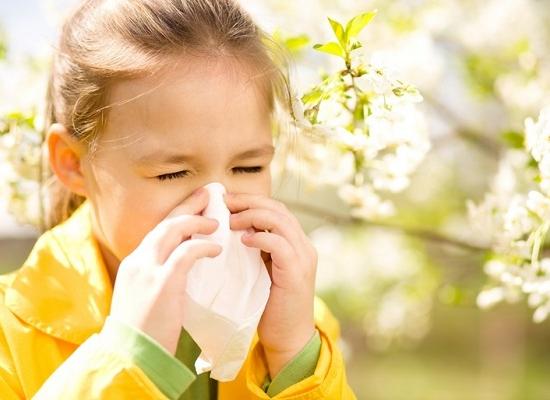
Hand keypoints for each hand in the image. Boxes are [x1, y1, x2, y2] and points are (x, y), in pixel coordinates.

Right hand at [109, 188, 222, 354]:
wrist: (130, 357)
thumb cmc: (142, 333)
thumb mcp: (144, 298)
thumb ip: (158, 279)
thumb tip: (180, 269)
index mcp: (134, 264)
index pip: (157, 230)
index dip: (178, 214)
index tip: (195, 203)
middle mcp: (138, 261)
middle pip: (165, 222)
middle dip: (188, 206)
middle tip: (209, 195)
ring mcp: (147, 270)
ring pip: (173, 230)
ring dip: (197, 221)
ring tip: (216, 222)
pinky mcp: (161, 283)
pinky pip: (186, 253)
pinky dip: (203, 246)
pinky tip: (217, 249)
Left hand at [224, 192, 316, 376]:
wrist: (289, 339)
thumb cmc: (269, 307)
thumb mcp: (260, 271)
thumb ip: (253, 251)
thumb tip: (226, 230)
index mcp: (295, 243)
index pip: (275, 209)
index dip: (250, 200)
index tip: (225, 200)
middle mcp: (303, 245)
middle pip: (278, 208)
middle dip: (249, 201)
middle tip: (224, 202)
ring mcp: (303, 257)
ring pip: (280, 221)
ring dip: (252, 215)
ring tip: (231, 220)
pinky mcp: (297, 272)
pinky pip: (280, 244)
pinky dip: (261, 237)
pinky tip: (243, 239)